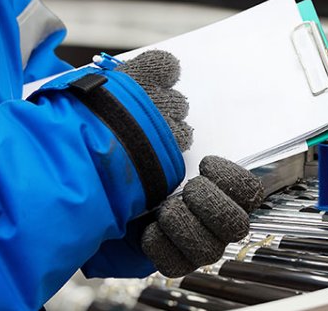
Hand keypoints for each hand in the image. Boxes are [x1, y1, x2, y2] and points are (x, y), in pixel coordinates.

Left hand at [117, 51, 264, 276]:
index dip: (234, 178)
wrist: (78, 177)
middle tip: (185, 190)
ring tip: (162, 209)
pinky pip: (176, 262)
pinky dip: (160, 244)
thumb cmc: (111, 140)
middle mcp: (207, 212)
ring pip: (209, 248)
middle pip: (238, 223)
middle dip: (210, 203)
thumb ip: (152, 74)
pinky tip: (143, 229)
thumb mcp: (129, 101)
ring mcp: (188, 239)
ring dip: (184, 223)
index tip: (205, 163)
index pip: (250, 189)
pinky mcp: (165, 259)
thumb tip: (168, 64)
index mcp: (212, 177)